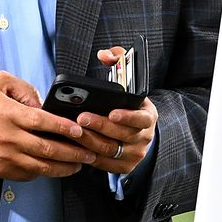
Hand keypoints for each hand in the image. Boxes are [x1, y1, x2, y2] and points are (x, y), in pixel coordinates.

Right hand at [0, 71, 96, 180]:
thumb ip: (25, 88)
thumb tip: (43, 103)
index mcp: (9, 114)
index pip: (44, 122)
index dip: (65, 128)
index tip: (81, 131)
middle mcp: (8, 138)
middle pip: (48, 149)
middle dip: (73, 152)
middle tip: (88, 152)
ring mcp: (3, 157)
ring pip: (40, 167)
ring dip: (63, 168)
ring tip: (78, 165)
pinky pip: (26, 175)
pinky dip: (43, 173)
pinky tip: (54, 168)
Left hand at [72, 46, 158, 174]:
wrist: (139, 131)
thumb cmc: (128, 103)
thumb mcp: (129, 79)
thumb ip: (119, 61)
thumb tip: (104, 55)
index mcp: (148, 116)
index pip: (142, 119)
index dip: (127, 117)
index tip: (112, 112)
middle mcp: (144, 137)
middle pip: (121, 136)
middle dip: (99, 126)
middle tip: (81, 117)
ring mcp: (135, 154)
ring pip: (110, 150)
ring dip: (90, 141)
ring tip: (73, 130)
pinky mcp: (124, 166)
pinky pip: (104, 164)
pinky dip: (89, 155)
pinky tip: (76, 146)